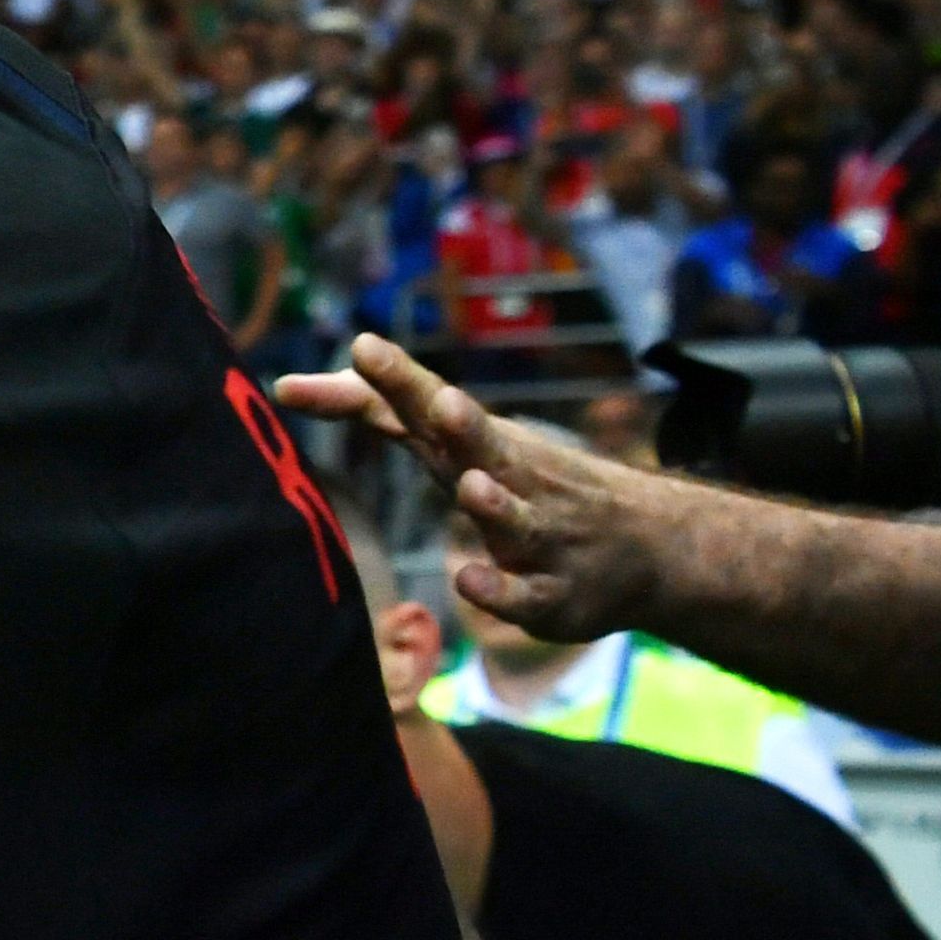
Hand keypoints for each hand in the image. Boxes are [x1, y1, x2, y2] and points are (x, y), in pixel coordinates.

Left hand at [272, 332, 674, 640]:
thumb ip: (376, 410)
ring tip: (474, 486)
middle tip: (442, 400)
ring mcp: (540, 534)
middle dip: (463, 424)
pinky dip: (498, 588)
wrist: (654, 546)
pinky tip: (471, 580)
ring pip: (515, 518)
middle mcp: (511, 478)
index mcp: (476, 443)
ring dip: (494, 505)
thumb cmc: (524, 482)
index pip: (430, 404)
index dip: (395, 378)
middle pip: (483, 447)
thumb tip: (286, 383)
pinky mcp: (554, 593)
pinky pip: (524, 594)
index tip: (362, 345)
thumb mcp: (453, 443)